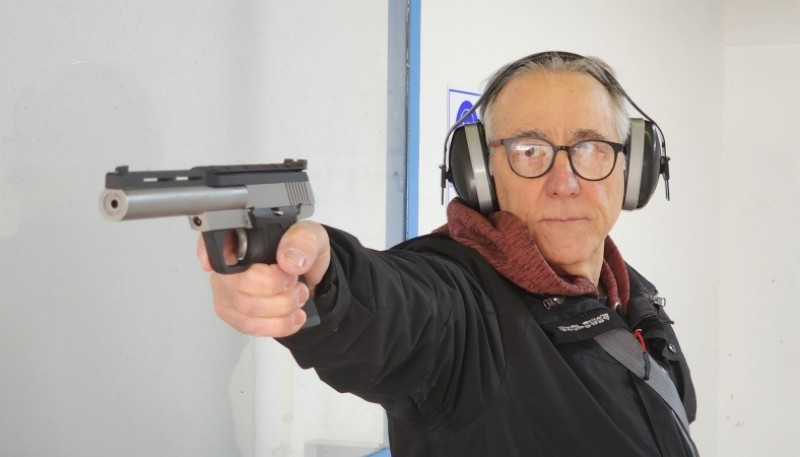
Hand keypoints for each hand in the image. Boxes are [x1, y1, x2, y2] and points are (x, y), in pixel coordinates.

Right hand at [197, 221, 330, 336]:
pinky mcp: (233, 312)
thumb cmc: (302, 252)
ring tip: (297, 298)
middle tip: (294, 283)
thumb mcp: (311, 237)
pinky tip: (291, 317)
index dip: (208, 253)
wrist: (308, 277)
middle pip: (236, 283)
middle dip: (275, 289)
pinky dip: (277, 325)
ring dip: (281, 308)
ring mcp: (227, 289)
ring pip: (245, 308)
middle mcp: (227, 263)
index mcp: (240, 236)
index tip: (214, 263)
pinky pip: (249, 326)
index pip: (212, 242)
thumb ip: (302, 241)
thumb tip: (289, 259)